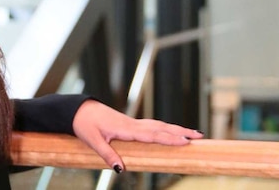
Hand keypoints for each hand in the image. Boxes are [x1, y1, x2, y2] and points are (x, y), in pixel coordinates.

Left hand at [71, 99, 202, 172]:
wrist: (79, 110)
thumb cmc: (85, 125)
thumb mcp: (94, 141)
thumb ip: (108, 154)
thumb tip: (121, 169)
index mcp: (126, 128)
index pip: (152, 134)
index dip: (169, 138)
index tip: (185, 140)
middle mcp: (132, 124)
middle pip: (161, 128)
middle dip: (180, 131)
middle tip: (199, 136)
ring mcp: (132, 123)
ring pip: (158, 125)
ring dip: (175, 129)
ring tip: (192, 133)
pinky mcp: (130, 124)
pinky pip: (152, 126)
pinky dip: (164, 128)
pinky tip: (171, 131)